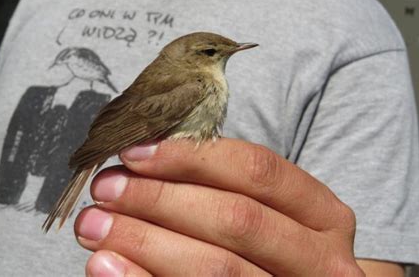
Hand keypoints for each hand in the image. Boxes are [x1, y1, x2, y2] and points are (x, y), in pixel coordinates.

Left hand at [74, 138, 363, 275]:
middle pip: (236, 218)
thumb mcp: (267, 212)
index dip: (192, 157)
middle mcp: (323, 259)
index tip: (135, 153)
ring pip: (217, 267)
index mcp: (323, 215)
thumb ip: (220, 187)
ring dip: (145, 240)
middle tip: (107, 189)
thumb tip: (143, 161)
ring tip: (95, 226)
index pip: (258, 170)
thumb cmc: (273, 250)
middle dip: (161, 199)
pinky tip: (108, 265)